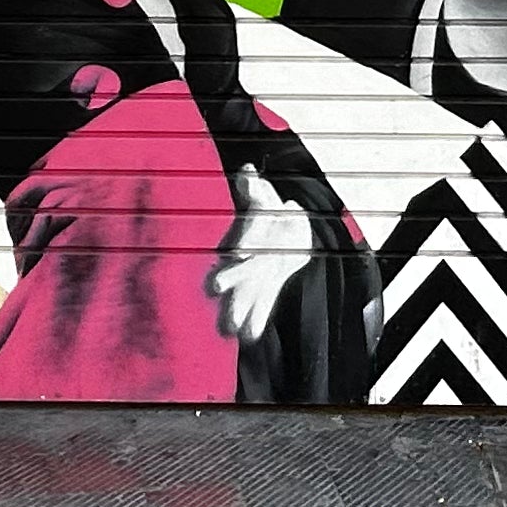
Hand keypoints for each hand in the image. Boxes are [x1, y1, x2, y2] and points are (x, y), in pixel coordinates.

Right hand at [207, 164, 313, 344]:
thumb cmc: (271, 211)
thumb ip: (254, 187)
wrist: (287, 230)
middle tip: (220, 291)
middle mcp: (240, 262)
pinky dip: (254, 320)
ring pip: (241, 296)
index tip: (241, 252)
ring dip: (236, 311)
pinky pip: (259, 306)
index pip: (236, 244)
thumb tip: (247, 172)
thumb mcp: (264, 198)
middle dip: (227, 283)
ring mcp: (251, 279)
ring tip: (230, 330)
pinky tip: (249, 335)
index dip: (241, 246)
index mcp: (240, 239)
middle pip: (229, 274)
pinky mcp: (266, 290)